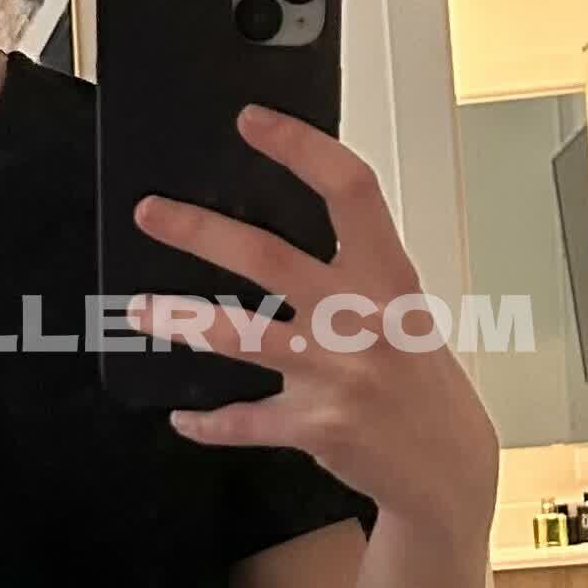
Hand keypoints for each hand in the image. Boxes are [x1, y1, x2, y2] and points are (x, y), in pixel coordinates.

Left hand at [129, 105, 500, 540]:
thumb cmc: (420, 379)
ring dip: (179, 319)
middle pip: (267, 258)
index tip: (253, 121)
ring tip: (140, 310)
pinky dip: (207, 421)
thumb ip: (350, 273)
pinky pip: (242, 421)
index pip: (350, 192)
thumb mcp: (402, 310)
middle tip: (150, 213)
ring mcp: (335, 374)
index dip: (300, 148)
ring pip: (237, 336)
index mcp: (387, 278)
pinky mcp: (314, 426)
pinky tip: (185, 416)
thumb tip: (270, 235)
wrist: (447, 466)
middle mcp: (360, 318)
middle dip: (198, 231)